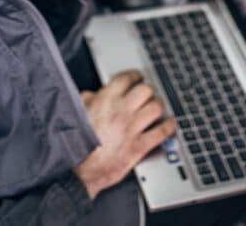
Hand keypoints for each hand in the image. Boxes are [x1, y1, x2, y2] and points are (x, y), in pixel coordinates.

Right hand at [74, 71, 175, 199]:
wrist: (77, 170)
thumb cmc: (75, 143)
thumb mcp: (77, 113)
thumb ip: (87, 100)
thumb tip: (93, 95)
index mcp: (105, 100)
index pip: (126, 79)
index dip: (134, 76)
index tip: (137, 78)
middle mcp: (122, 111)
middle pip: (146, 90)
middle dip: (147, 90)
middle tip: (147, 94)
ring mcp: (132, 128)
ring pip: (156, 107)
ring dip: (159, 105)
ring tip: (157, 106)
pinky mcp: (139, 146)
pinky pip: (161, 132)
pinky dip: (169, 126)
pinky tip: (170, 124)